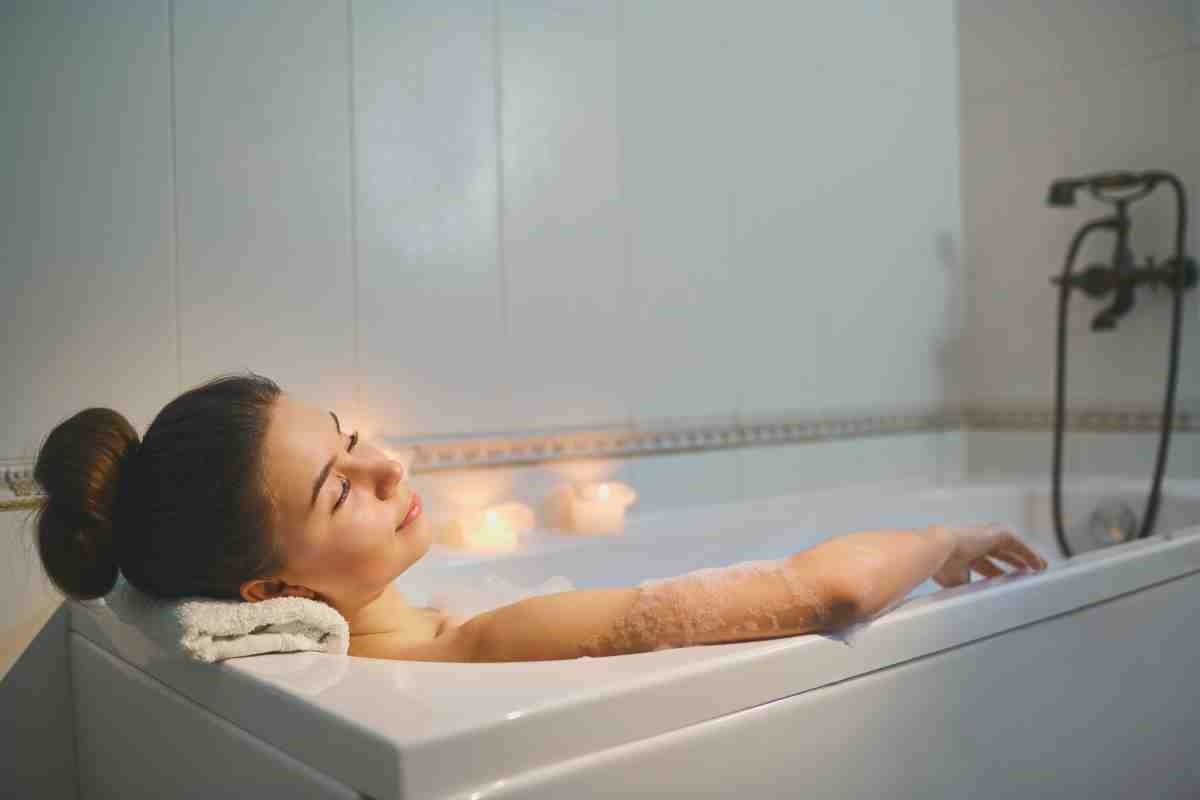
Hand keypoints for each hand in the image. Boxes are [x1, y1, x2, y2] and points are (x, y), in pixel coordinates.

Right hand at [926, 524, 1047, 587]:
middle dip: (1014, 563)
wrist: (940, 550)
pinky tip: (1039, 564)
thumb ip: (970, 589)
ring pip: (1012, 547)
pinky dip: (1030, 554)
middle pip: (1001, 554)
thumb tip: (977, 602)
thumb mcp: (958, 582)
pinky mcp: (998, 533)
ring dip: (1026, 557)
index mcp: (964, 553)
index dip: (998, 572)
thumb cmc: (942, 565)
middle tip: (1027, 571)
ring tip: (1040, 567)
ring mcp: (986, 536)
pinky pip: (1020, 544)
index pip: (985, 563)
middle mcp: (975, 543)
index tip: (1008, 580)